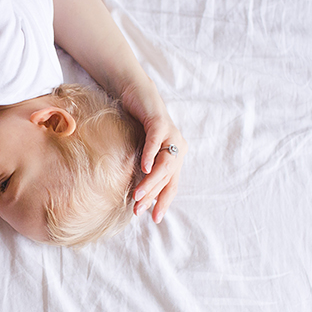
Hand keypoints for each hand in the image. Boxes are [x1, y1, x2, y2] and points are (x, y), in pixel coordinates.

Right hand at [123, 84, 186, 222]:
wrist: (135, 93)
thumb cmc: (136, 123)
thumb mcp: (139, 150)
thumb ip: (143, 168)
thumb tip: (135, 194)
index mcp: (174, 157)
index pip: (171, 185)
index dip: (163, 202)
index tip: (154, 219)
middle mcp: (177, 147)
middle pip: (168, 179)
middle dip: (152, 197)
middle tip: (138, 211)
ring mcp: (171, 135)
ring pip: (164, 164)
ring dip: (151, 182)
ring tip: (137, 195)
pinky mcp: (160, 122)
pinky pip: (156, 142)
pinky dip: (150, 155)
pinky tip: (145, 168)